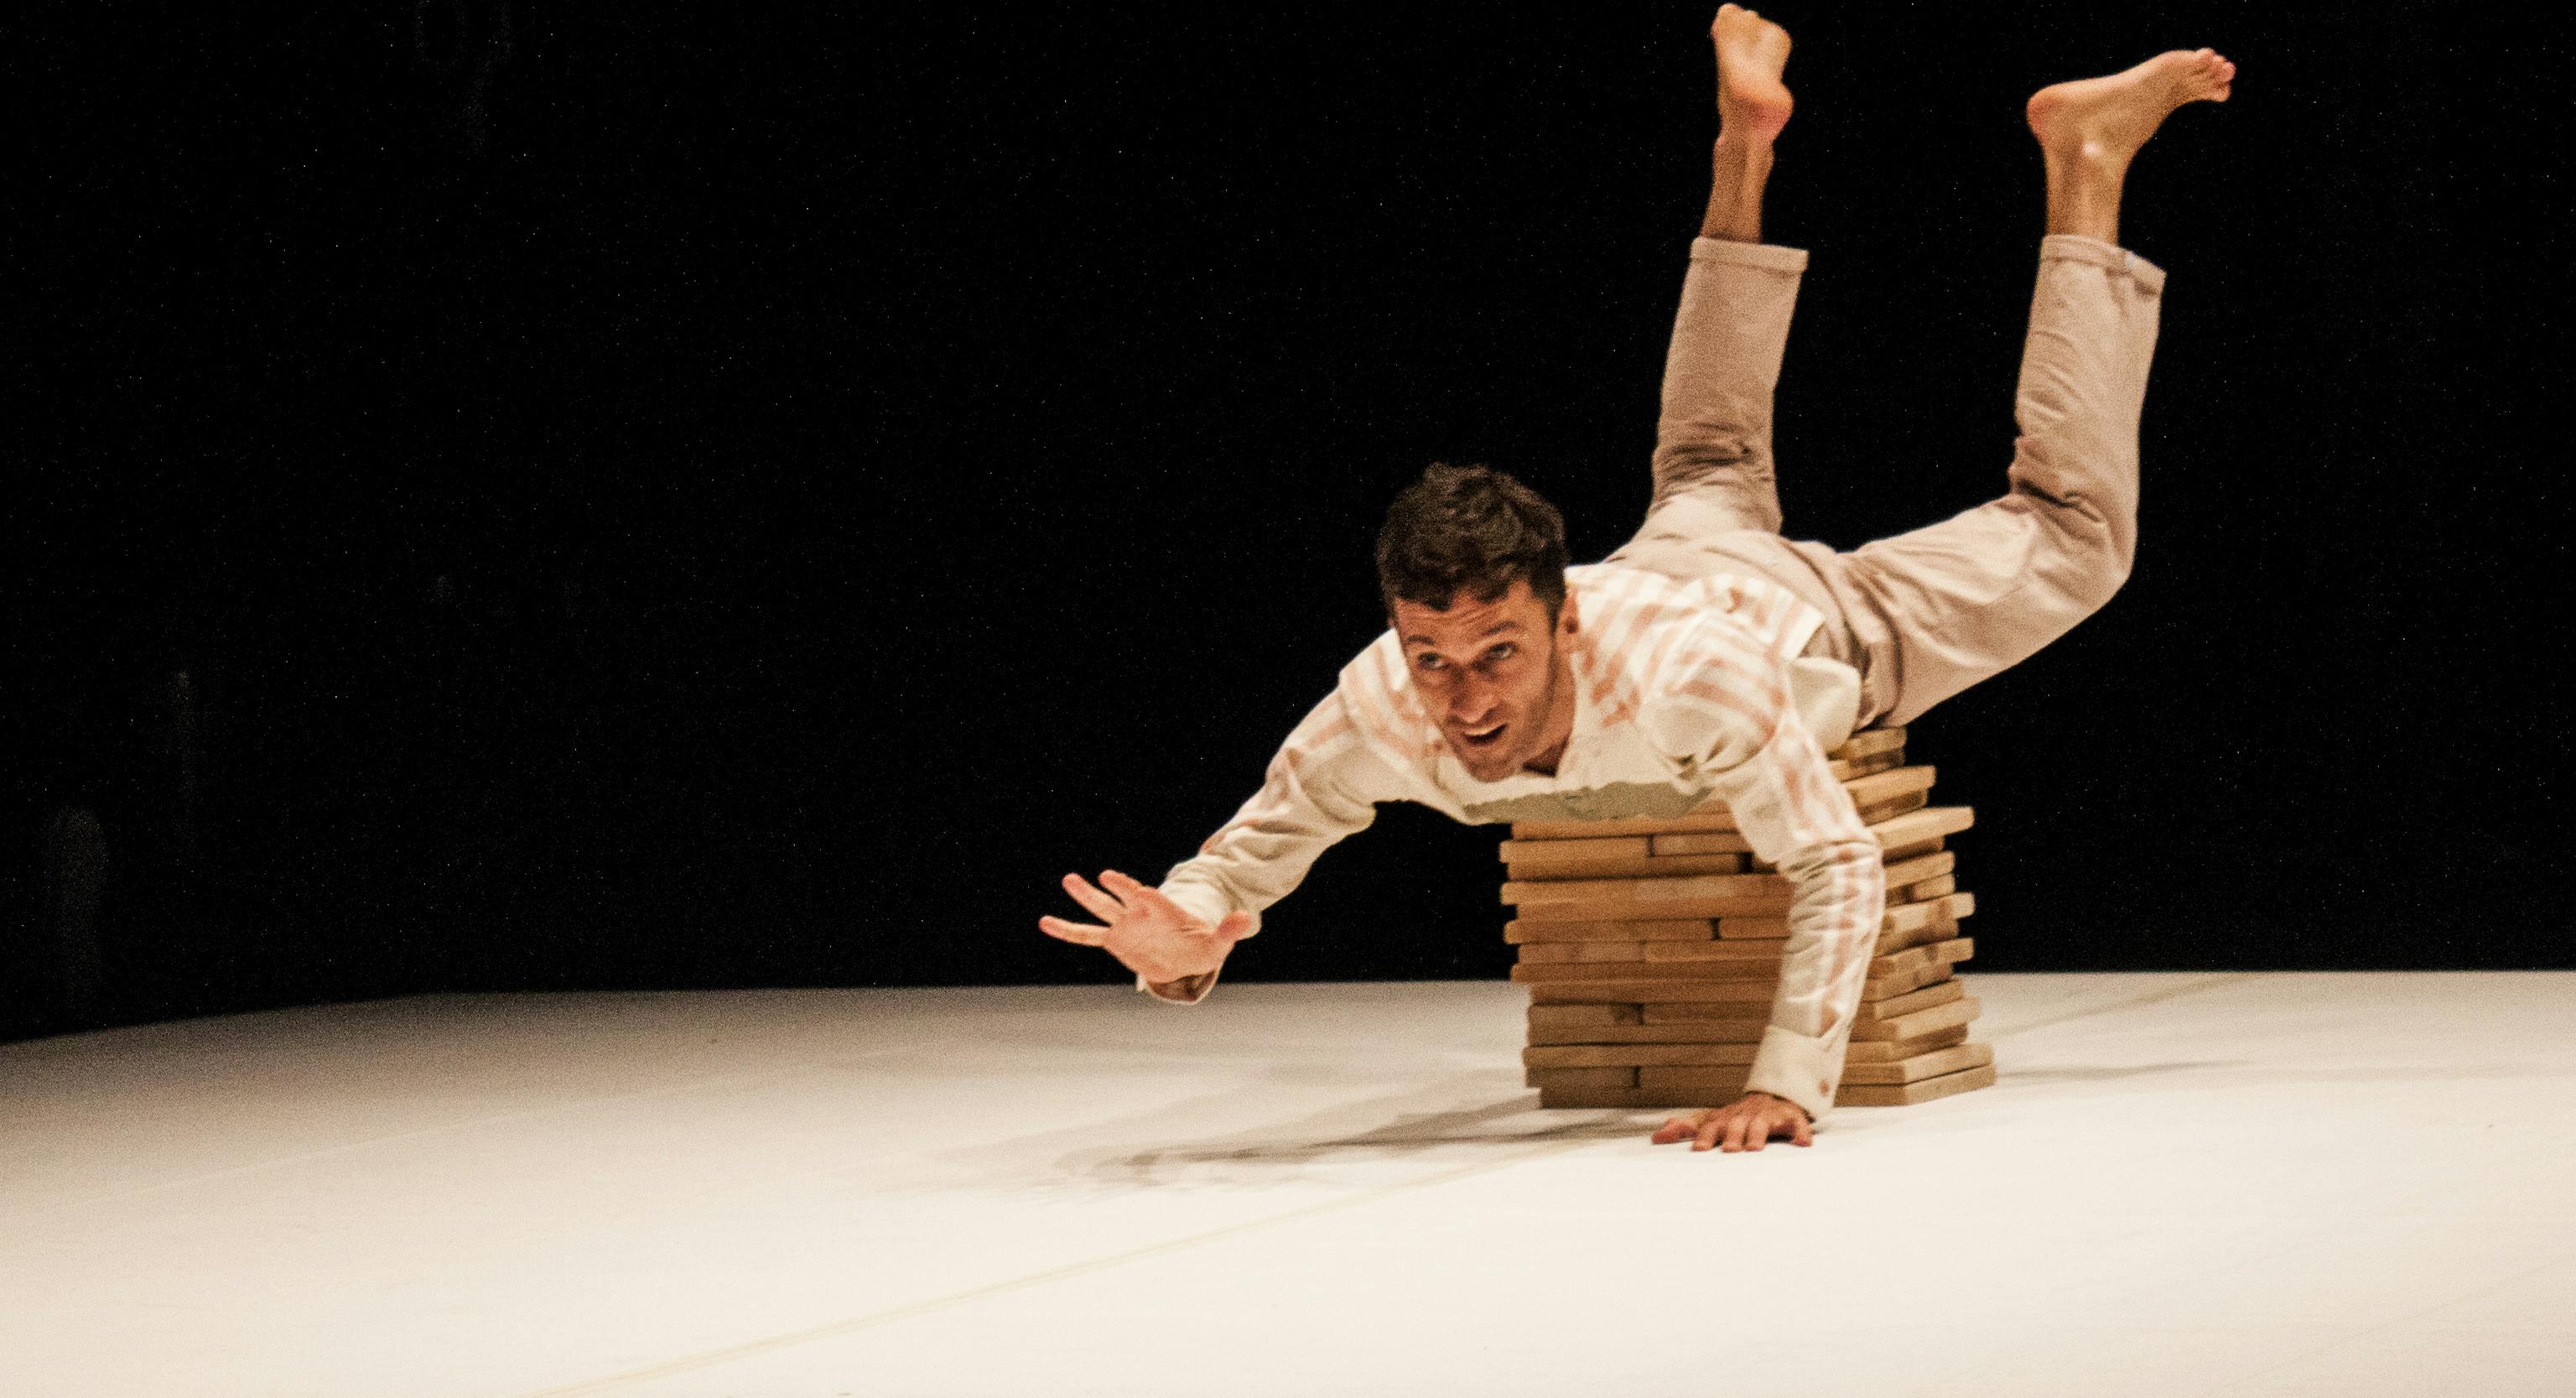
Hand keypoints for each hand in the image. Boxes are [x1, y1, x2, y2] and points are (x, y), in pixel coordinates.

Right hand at [1040, 869, 1251, 984]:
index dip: (1150, 898)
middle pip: (1125, 897)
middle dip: (1117, 887)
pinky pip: (1087, 935)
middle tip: (1103, 875)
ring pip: (1102, 909)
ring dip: (1086, 896)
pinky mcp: (1114, 940)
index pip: (1155, 901)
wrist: (1184, 957)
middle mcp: (1141, 913)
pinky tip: (1046, 922)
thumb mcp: (1217, 942)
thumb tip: (1245, 920)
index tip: (1142, 893)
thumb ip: (1228, 930)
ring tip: (1068, 879)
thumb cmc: (1201, 946)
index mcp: (1165, 910)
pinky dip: (1067, 930)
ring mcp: (1125, 925)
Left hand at [1650, 1091, 1812, 1151]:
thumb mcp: (1711, 1119)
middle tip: (1729, 1151)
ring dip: (1758, 1135)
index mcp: (1724, 1118)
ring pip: (1762, 1123)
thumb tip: (1657, 1138)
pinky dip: (1800, 1132)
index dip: (1703, 1136)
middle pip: (1735, 1124)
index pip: (1710, 1125)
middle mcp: (1744, 1116)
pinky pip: (1797, 1125)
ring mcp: (1768, 1115)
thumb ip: (1685, 1127)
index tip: (1697, 1149)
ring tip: (1755, 1148)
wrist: (1773, 1096)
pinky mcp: (1791, 1118)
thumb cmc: (1737, 1117)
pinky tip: (1801, 1143)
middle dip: (1731, 1136)